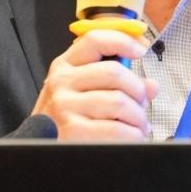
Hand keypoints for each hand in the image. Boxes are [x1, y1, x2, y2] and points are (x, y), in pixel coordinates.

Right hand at [31, 29, 156, 142]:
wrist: (39, 152)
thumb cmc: (64, 121)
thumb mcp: (82, 94)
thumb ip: (115, 85)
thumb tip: (151, 86)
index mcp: (65, 66)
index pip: (95, 40)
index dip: (123, 41)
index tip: (141, 50)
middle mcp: (62, 82)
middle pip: (115, 73)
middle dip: (138, 90)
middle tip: (142, 104)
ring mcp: (65, 106)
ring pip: (120, 102)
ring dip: (138, 117)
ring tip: (138, 126)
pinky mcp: (73, 131)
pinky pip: (117, 130)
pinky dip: (133, 135)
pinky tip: (131, 138)